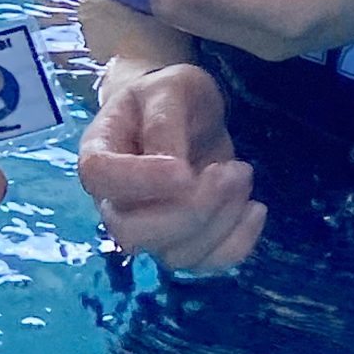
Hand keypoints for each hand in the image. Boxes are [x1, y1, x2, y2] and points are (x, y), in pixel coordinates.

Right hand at [79, 60, 265, 271]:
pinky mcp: (181, 241)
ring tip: (242, 173)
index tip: (185, 168)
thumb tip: (174, 167)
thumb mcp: (169, 89)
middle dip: (191, 210)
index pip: (101, 177)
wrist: (183, 111)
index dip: (141, 181)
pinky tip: (255, 208)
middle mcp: (114, 200)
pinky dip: (237, 243)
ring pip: (174, 254)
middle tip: (230, 171)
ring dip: (221, 220)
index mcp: (99, 153)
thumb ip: (165, 123)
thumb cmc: (168, 94)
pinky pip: (204, 264)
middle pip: (133, 232)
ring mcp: (147, 227)